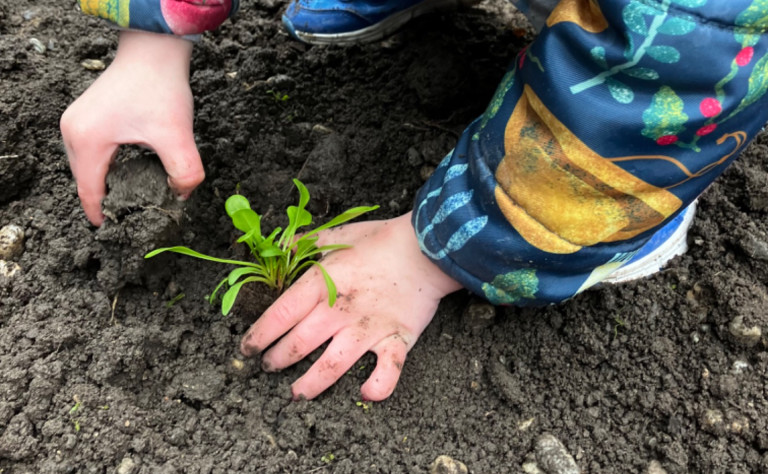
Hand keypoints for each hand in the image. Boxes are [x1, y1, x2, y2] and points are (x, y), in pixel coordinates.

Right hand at [60, 30, 201, 225]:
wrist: (153, 51)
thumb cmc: (160, 88)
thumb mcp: (177, 136)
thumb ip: (185, 172)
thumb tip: (181, 196)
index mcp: (87, 141)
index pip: (89, 192)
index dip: (104, 215)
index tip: (118, 231)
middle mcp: (72, 132)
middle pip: (85, 181)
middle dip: (108, 200)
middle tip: (132, 216)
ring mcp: (75, 122)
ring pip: (87, 167)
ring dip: (107, 183)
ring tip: (132, 197)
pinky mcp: (85, 116)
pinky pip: (90, 152)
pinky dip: (106, 166)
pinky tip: (128, 172)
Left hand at [240, 212, 463, 400]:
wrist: (428, 247)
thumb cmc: (382, 239)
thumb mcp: (339, 234)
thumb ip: (307, 243)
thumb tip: (283, 245)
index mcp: (322, 283)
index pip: (279, 315)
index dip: (259, 334)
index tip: (247, 347)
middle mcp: (339, 310)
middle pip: (298, 344)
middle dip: (277, 359)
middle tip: (269, 366)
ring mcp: (368, 329)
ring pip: (331, 366)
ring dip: (309, 384)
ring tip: (297, 393)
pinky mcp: (396, 339)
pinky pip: (387, 371)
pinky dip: (377, 387)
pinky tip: (365, 395)